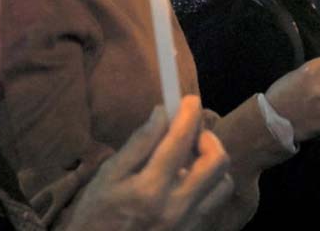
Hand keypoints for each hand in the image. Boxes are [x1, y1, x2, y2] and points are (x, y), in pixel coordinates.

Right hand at [66, 96, 232, 230]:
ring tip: (187, 161)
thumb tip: (163, 112)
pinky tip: (185, 184)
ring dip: (210, 164)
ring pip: (224, 182)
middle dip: (208, 138)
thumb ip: (138, 144)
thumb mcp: (106, 178)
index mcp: (149, 190)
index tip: (189, 100)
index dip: (189, 114)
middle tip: (191, 135)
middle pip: (217, 161)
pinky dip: (207, 185)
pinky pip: (214, 201)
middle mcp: (176, 208)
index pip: (181, 140)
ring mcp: (189, 224)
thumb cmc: (95, 217)